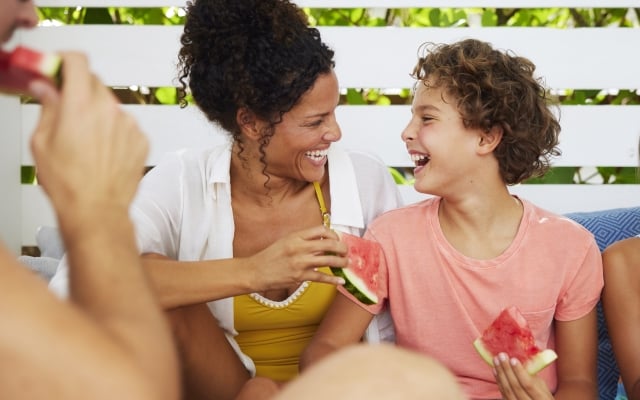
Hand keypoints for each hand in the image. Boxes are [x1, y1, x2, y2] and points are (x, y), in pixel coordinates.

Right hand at [29, 52, 147, 219]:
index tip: (57, 67)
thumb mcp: (42, 142)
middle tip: (67, 106)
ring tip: (86, 140)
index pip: (78, 61)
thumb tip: (45, 88)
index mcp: (80, 105)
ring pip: (111, 105)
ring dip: (98, 112)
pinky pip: (126, 124)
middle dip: (79, 89)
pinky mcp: (142, 139)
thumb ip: (46, 107)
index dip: (65, 60)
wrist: (97, 210)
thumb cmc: (70, 184)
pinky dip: (115, 130)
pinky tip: (103, 151)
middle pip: (94, 82)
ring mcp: (129, 124)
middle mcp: (109, 110)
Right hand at [247, 225, 347, 289]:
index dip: (333, 234)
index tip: (336, 238)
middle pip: (329, 244)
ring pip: (329, 260)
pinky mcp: (300, 276)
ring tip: (345, 263)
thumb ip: (303, 240)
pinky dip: (333, 280)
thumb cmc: (270, 256)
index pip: (321, 230)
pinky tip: (341, 281)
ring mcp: (300, 262)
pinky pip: (321, 277)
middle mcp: (299, 247)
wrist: (256, 271)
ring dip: (341, 262)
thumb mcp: (286, 241)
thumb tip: (322, 241)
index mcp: (296, 236)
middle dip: (342, 248)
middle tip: (345, 251)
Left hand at [494, 353, 553, 399]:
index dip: (519, 372)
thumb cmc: (541, 395)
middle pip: (516, 387)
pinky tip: (496, 371)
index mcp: (542, 399)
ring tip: (496, 360)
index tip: (513, 359)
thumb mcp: (542, 386)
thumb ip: (532, 376)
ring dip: (501, 373)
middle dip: (507, 369)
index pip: (528, 384)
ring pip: (507, 390)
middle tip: (501, 355)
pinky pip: (503, 393)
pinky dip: (499, 381)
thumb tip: (520, 359)